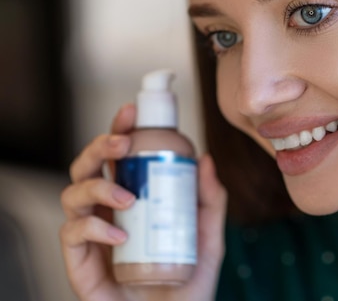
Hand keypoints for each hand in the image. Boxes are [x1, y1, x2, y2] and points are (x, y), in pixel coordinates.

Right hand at [59, 104, 227, 300]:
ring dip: (99, 185)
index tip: (132, 111)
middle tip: (123, 143)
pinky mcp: (79, 262)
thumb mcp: (207, 237)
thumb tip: (207, 159)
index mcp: (133, 198)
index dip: (119, 130)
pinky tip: (122, 235)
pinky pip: (72, 233)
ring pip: (73, 193)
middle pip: (87, 166)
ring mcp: (91, 235)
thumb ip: (210, 201)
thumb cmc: (187, 282)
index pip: (119, 157)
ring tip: (129, 198)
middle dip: (100, 146)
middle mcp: (107, 211)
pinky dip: (94, 227)